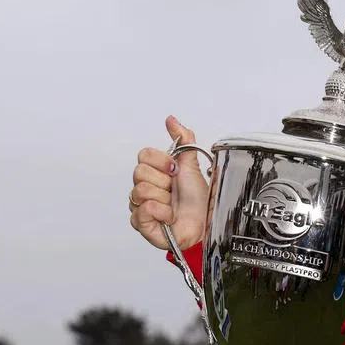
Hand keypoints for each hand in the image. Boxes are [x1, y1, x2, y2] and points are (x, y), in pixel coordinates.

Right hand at [128, 115, 208, 250]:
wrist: (205, 225)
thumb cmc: (198, 201)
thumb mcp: (193, 165)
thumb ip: (183, 140)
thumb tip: (171, 119)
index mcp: (154, 172)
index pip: (143, 155)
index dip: (163, 162)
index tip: (176, 171)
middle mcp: (143, 187)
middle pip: (140, 172)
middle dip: (164, 182)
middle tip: (174, 191)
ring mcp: (139, 206)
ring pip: (142, 190)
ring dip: (165, 199)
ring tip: (173, 206)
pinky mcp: (140, 224)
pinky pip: (145, 209)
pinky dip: (163, 213)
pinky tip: (169, 217)